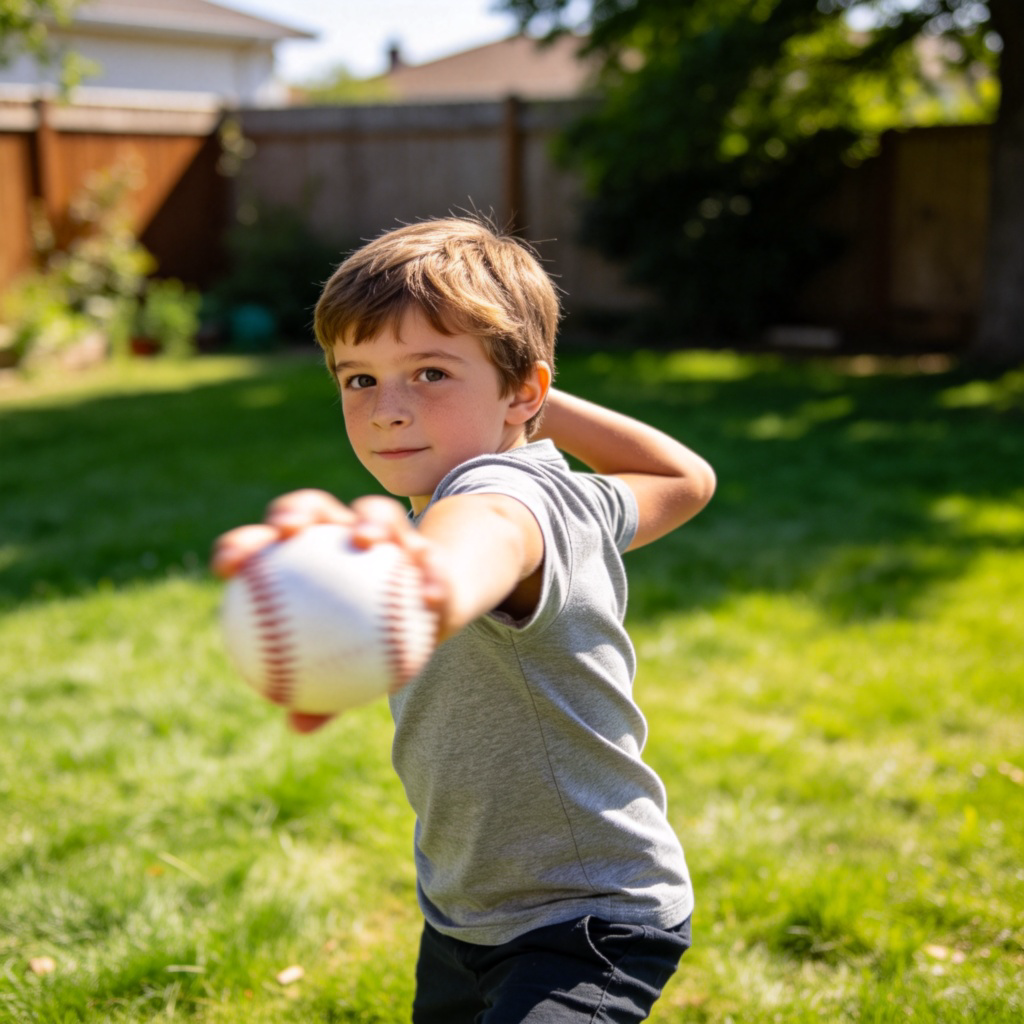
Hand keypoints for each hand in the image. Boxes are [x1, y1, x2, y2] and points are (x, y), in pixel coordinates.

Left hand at [211, 489, 449, 732]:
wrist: (425, 610)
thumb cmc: (369, 642)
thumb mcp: (346, 670)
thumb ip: (322, 692)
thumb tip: (297, 726)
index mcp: (308, 555)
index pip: (265, 543)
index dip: (242, 546)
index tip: (228, 567)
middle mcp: (342, 535)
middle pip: (312, 507)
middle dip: (295, 510)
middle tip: (287, 532)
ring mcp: (386, 535)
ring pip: (374, 513)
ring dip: (369, 521)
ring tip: (366, 541)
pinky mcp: (426, 546)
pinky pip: (428, 555)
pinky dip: (427, 573)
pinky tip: (429, 597)